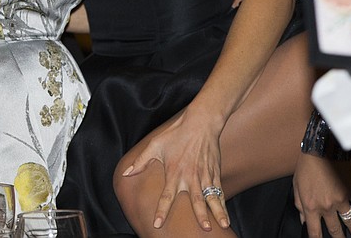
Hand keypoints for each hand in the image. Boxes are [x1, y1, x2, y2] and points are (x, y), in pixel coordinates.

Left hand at [121, 108, 229, 230]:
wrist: (201, 122)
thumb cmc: (177, 133)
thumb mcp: (155, 144)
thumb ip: (141, 161)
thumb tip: (126, 173)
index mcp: (175, 172)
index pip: (166, 195)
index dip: (161, 210)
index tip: (157, 224)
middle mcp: (191, 176)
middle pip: (196, 199)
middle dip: (201, 215)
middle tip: (205, 229)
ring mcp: (204, 175)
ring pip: (211, 197)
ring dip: (217, 212)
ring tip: (223, 225)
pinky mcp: (214, 172)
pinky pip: (219, 191)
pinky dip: (222, 204)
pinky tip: (225, 217)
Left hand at [293, 153, 350, 236]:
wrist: (321, 147)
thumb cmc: (307, 163)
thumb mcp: (296, 184)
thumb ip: (298, 203)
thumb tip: (302, 219)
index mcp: (311, 205)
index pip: (314, 230)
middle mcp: (327, 206)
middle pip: (334, 230)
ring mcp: (341, 200)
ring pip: (350, 222)